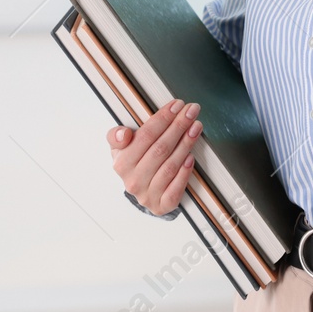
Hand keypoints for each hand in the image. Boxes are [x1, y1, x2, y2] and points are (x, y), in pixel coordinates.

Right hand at [107, 99, 201, 215]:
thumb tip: (123, 134)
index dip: (163, 118)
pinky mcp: (161, 205)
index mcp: (122, 163)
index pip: (146, 135)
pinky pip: (176, 188)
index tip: (177, 105)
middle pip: (161, 148)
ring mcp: (148, 194)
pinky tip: (191, 156)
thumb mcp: (120, 148)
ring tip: (196, 127)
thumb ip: (116, 136)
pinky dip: (185, 172)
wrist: (140, 191)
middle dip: (179, 126)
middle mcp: (133, 180)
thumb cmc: (134, 163)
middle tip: (191, 111)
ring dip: (186, 144)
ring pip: (170, 166)